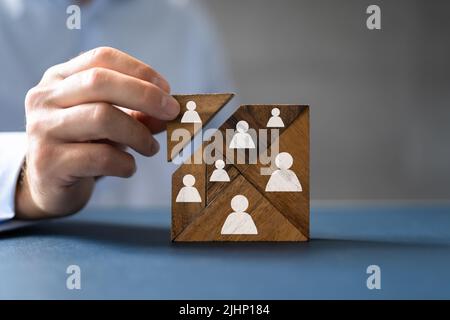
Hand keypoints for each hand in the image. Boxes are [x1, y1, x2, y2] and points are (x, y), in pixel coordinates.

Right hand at [16, 47, 179, 218]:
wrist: (48, 186)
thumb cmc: (84, 146)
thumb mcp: (110, 124)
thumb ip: (138, 114)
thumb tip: (171, 111)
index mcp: (59, 78)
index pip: (101, 58)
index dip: (139, 71)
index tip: (167, 89)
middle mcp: (44, 98)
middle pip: (100, 82)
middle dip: (145, 95)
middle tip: (172, 113)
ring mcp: (42, 129)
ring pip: (102, 117)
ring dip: (138, 133)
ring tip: (151, 147)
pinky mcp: (48, 162)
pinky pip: (100, 157)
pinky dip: (125, 163)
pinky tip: (128, 168)